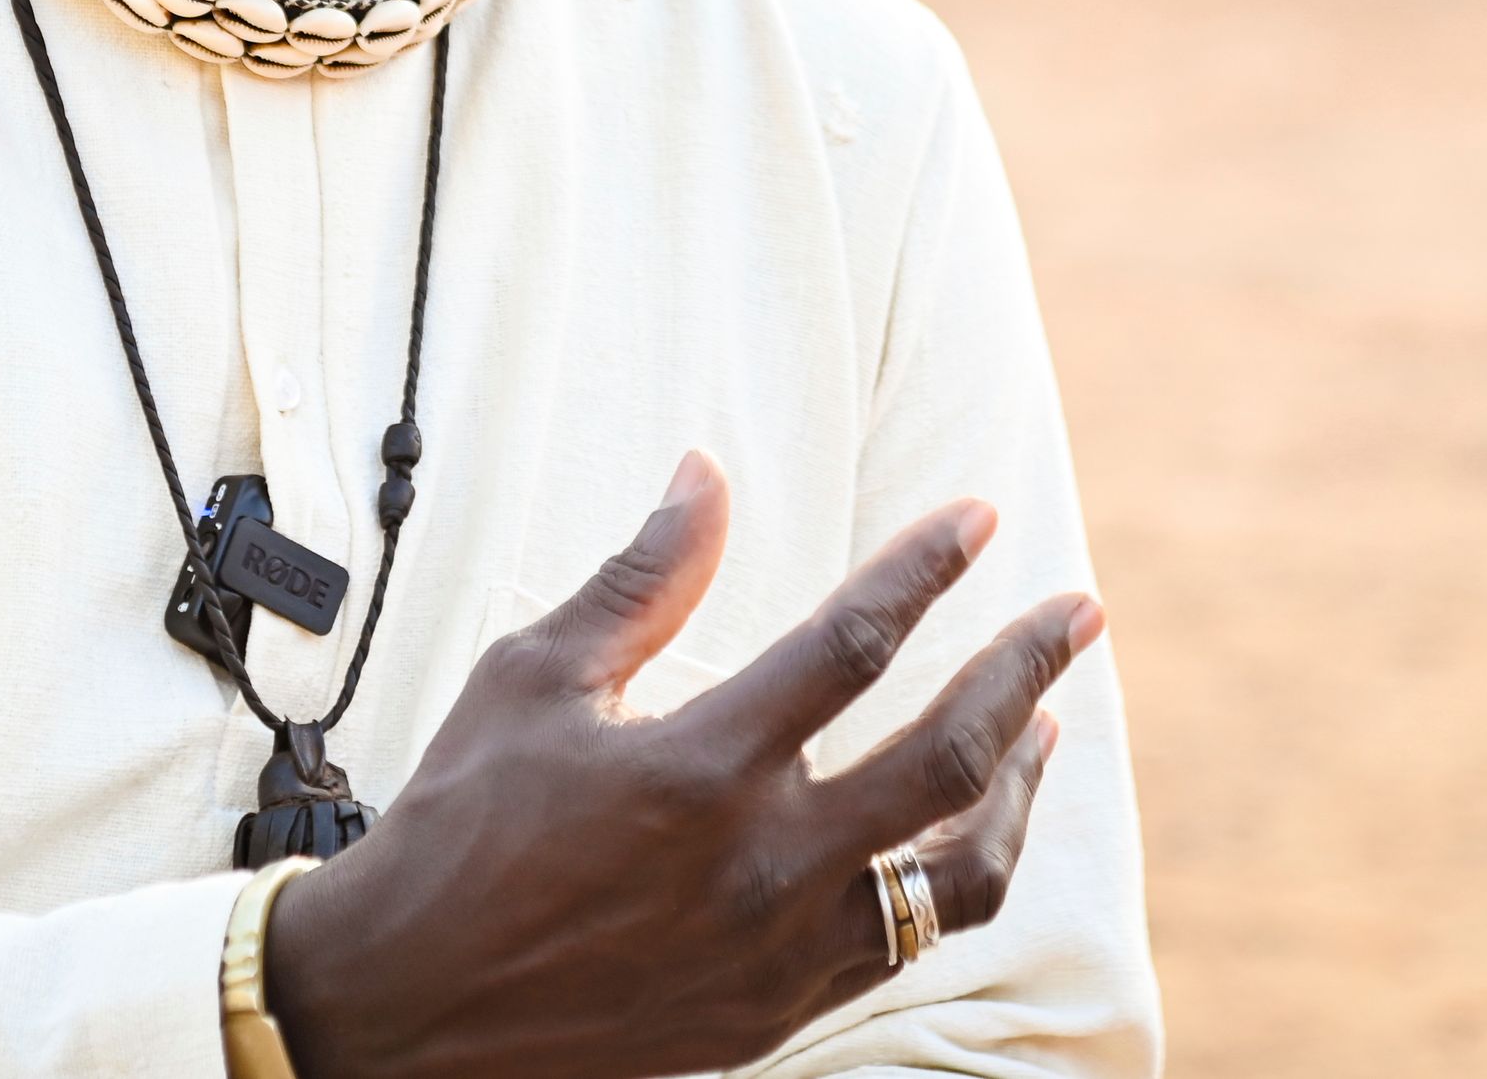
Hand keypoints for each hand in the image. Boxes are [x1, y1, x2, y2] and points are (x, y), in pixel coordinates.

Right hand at [261, 452, 1100, 1078]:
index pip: (852, 643)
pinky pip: (908, 946)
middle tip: (1076, 613)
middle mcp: (762, 864)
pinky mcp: (778, 1011)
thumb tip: (704, 475)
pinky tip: (959, 836)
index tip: (978, 518)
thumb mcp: (531, 678)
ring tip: (1043, 729)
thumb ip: (640, 582)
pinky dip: (955, 881)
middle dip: (1026, 670)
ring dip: (1018, 792)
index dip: (926, 569)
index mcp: (700, 768)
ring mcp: (781, 950)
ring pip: (960, 876)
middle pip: (948, 757)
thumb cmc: (460, 824)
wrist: (409, 1006)